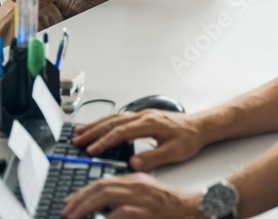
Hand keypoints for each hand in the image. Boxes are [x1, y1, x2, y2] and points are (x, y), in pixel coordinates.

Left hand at [60, 173, 199, 218]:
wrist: (190, 207)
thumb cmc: (168, 204)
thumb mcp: (145, 193)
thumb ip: (125, 195)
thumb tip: (102, 206)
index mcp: (134, 179)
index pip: (102, 181)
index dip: (83, 191)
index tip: (70, 201)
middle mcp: (135, 185)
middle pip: (100, 187)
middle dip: (79, 199)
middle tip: (66, 211)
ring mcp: (139, 197)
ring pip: (105, 196)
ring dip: (85, 207)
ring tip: (73, 217)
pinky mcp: (143, 210)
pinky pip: (119, 214)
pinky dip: (105, 218)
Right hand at [73, 109, 205, 170]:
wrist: (200, 126)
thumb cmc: (189, 138)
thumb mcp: (174, 152)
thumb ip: (153, 157)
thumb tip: (134, 163)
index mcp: (150, 123)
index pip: (121, 132)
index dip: (104, 142)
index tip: (92, 150)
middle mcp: (144, 116)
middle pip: (113, 122)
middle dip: (93, 131)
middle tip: (77, 139)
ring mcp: (143, 114)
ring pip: (115, 117)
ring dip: (97, 124)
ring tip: (80, 131)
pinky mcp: (144, 116)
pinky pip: (120, 117)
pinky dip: (106, 121)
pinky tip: (100, 126)